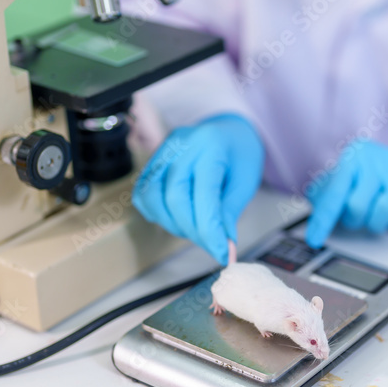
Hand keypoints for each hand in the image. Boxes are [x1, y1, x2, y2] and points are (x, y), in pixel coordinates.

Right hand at [133, 114, 264, 263]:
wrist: (229, 132)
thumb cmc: (240, 156)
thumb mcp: (245, 183)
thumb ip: (229, 215)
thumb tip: (224, 250)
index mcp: (211, 146)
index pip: (204, 197)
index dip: (210, 231)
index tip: (222, 254)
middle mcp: (182, 145)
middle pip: (174, 199)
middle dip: (192, 230)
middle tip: (211, 243)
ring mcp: (163, 150)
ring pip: (152, 197)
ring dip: (172, 223)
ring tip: (194, 228)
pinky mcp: (152, 160)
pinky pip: (142, 192)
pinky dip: (156, 212)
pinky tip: (175, 216)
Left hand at [305, 141, 387, 247]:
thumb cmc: (369, 178)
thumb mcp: (342, 181)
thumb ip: (323, 196)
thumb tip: (314, 216)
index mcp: (353, 156)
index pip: (334, 192)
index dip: (323, 220)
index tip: (314, 239)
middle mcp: (377, 158)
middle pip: (357, 206)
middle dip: (354, 220)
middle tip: (358, 216)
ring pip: (385, 211)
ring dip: (377, 223)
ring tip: (377, 215)